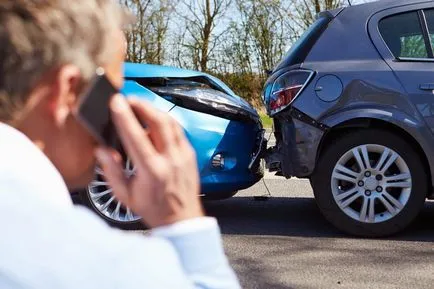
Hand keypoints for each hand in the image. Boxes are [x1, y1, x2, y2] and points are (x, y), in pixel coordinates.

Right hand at [95, 95, 203, 227]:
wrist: (182, 219)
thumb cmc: (153, 209)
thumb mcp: (125, 195)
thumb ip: (111, 171)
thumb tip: (101, 150)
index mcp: (152, 171)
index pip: (136, 136)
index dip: (125, 116)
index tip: (116, 102)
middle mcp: (170, 159)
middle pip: (159, 121)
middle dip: (142, 104)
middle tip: (128, 99)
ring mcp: (184, 155)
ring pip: (171, 122)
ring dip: (154, 109)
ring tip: (139, 106)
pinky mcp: (190, 153)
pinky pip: (178, 130)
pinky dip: (165, 120)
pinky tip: (155, 120)